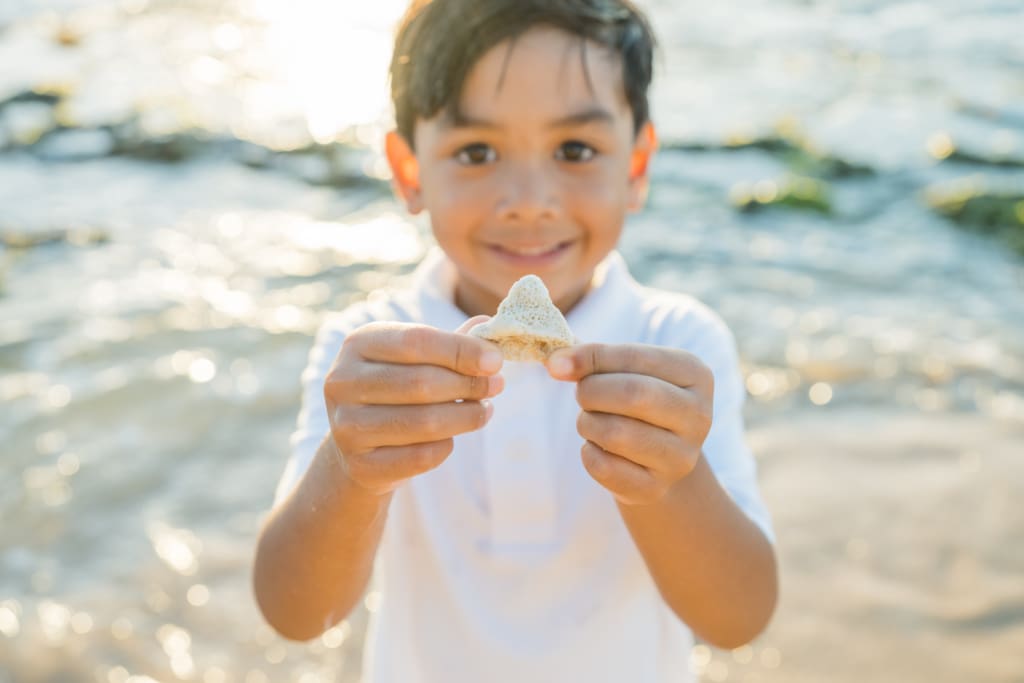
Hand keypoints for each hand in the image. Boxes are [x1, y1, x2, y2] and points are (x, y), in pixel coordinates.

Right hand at [324, 317, 503, 495]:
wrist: (358, 444)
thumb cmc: (396, 388)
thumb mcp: (417, 358)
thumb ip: (452, 343)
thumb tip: (490, 324)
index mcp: (358, 343)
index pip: (416, 341)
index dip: (460, 350)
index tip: (496, 361)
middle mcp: (342, 382)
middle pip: (420, 382)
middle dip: (468, 385)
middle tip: (497, 386)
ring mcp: (346, 426)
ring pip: (424, 422)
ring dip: (466, 417)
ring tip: (484, 411)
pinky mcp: (360, 465)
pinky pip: (420, 457)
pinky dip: (446, 446)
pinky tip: (451, 438)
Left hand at [545, 344, 713, 505]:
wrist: (659, 456)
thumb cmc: (637, 401)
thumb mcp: (625, 370)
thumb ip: (592, 359)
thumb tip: (556, 364)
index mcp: (695, 374)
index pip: (635, 357)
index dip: (591, 358)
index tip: (557, 364)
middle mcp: (698, 416)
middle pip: (633, 394)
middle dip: (591, 392)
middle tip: (582, 396)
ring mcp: (681, 457)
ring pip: (615, 433)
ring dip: (587, 423)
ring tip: (591, 421)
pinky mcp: (656, 488)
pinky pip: (604, 467)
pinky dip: (588, 453)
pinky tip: (597, 448)